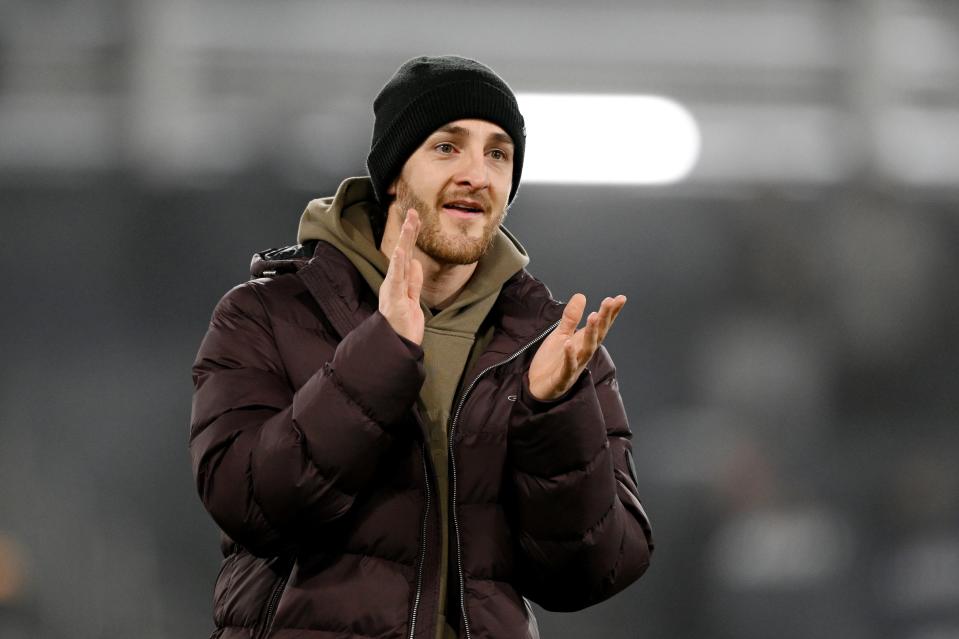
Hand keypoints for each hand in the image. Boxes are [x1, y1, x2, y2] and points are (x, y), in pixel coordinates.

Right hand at [380, 209, 424, 344]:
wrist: (395, 349)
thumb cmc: (403, 326)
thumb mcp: (412, 300)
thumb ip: (414, 282)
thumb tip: (416, 263)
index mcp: (398, 282)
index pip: (407, 255)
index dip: (411, 236)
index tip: (415, 218)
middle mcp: (394, 283)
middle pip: (403, 252)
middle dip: (409, 232)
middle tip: (413, 211)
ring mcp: (393, 291)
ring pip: (400, 261)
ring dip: (405, 241)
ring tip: (409, 223)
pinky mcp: (395, 301)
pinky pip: (397, 280)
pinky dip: (397, 265)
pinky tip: (399, 251)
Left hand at [527, 293, 625, 400]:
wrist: (538, 386)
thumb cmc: (553, 361)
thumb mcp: (561, 334)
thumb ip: (571, 317)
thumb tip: (582, 295)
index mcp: (584, 343)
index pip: (601, 326)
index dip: (610, 313)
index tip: (620, 298)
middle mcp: (583, 354)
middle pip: (597, 335)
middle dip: (604, 319)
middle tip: (609, 301)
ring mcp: (574, 366)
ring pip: (587, 349)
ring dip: (591, 333)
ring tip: (594, 316)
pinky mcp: (562, 378)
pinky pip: (568, 366)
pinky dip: (569, 356)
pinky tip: (569, 343)